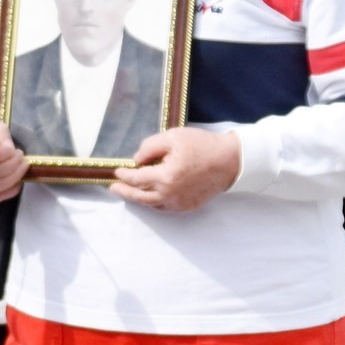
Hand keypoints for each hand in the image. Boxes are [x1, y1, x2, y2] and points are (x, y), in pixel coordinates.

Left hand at [110, 127, 240, 212]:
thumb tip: (136, 160)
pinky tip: (149, 196)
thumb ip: (150, 147)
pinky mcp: (188, 207)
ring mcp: (180, 204)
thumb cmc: (202, 146)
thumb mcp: (173, 137)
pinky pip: (165, 207)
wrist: (230, 161)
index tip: (117, 171)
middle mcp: (170, 194)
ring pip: (152, 204)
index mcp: (165, 177)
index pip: (137, 179)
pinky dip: (154, 202)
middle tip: (113, 188)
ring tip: (129, 192)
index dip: (124, 176)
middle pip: (140, 196)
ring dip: (138, 198)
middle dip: (125, 192)